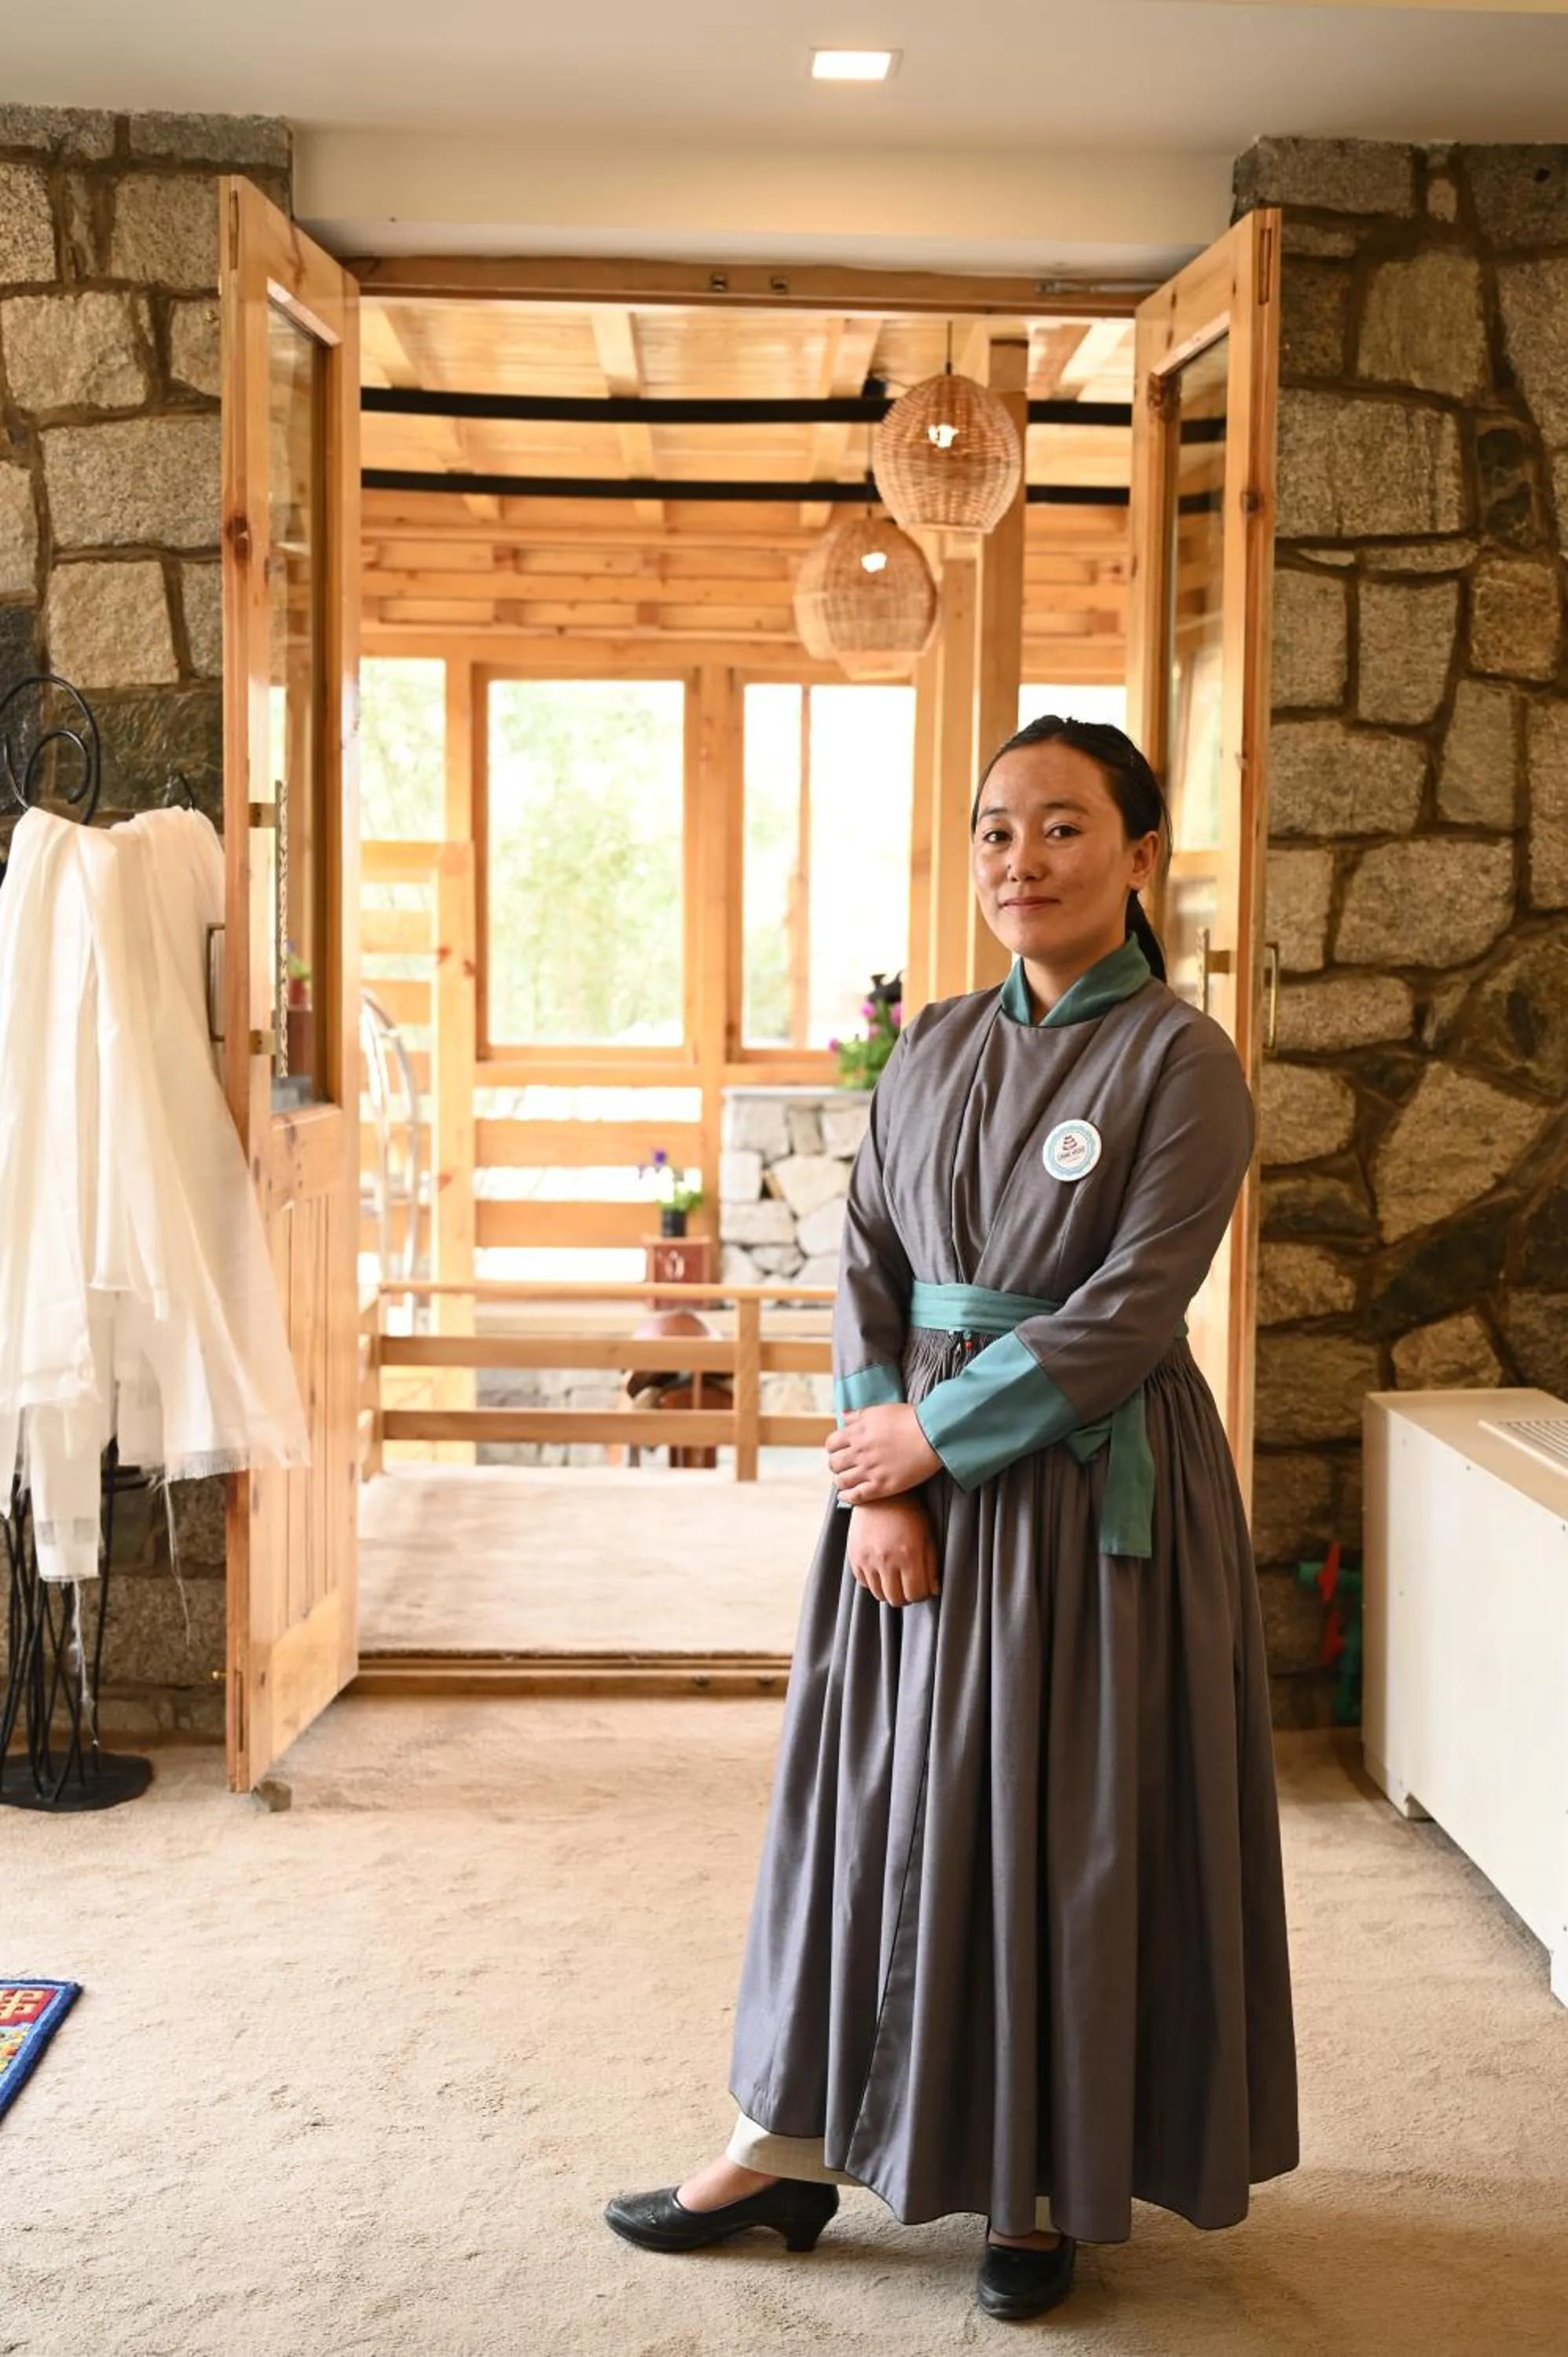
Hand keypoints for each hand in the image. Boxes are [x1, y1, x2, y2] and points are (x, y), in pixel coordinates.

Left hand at [826, 1402, 940, 1504]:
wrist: (933, 1435)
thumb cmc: (909, 1419)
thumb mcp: (881, 1410)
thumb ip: (859, 1415)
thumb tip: (843, 1416)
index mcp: (857, 1432)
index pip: (832, 1444)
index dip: (833, 1448)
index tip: (839, 1451)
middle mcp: (859, 1452)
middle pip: (834, 1463)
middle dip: (836, 1465)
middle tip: (842, 1466)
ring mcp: (869, 1471)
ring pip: (842, 1481)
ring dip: (840, 1481)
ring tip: (844, 1481)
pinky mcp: (882, 1486)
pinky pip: (856, 1496)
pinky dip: (847, 1497)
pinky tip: (845, 1495)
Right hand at [846, 1498, 939, 1607]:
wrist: (880, 1496)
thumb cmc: (909, 1515)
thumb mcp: (927, 1536)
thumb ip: (931, 1565)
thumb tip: (934, 1590)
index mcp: (909, 1555)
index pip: (916, 1594)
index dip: (922, 1594)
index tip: (922, 1587)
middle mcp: (886, 1560)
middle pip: (896, 1600)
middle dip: (906, 1596)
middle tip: (908, 1585)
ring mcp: (868, 1560)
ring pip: (879, 1595)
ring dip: (889, 1591)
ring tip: (894, 1578)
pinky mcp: (854, 1557)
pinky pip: (864, 1583)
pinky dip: (874, 1582)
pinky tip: (881, 1570)